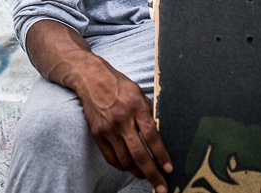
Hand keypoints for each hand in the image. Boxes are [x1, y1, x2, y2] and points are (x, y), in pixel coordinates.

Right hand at [76, 57, 172, 191]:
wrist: (91, 79)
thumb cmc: (119, 85)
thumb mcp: (139, 93)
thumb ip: (148, 114)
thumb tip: (158, 137)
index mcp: (137, 107)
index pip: (152, 138)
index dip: (162, 156)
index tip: (169, 169)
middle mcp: (122, 119)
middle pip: (139, 154)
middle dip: (152, 174)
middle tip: (161, 188)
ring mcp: (108, 128)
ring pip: (125, 160)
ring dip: (137, 172)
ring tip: (145, 176)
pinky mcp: (97, 133)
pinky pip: (110, 157)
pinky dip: (121, 166)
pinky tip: (129, 167)